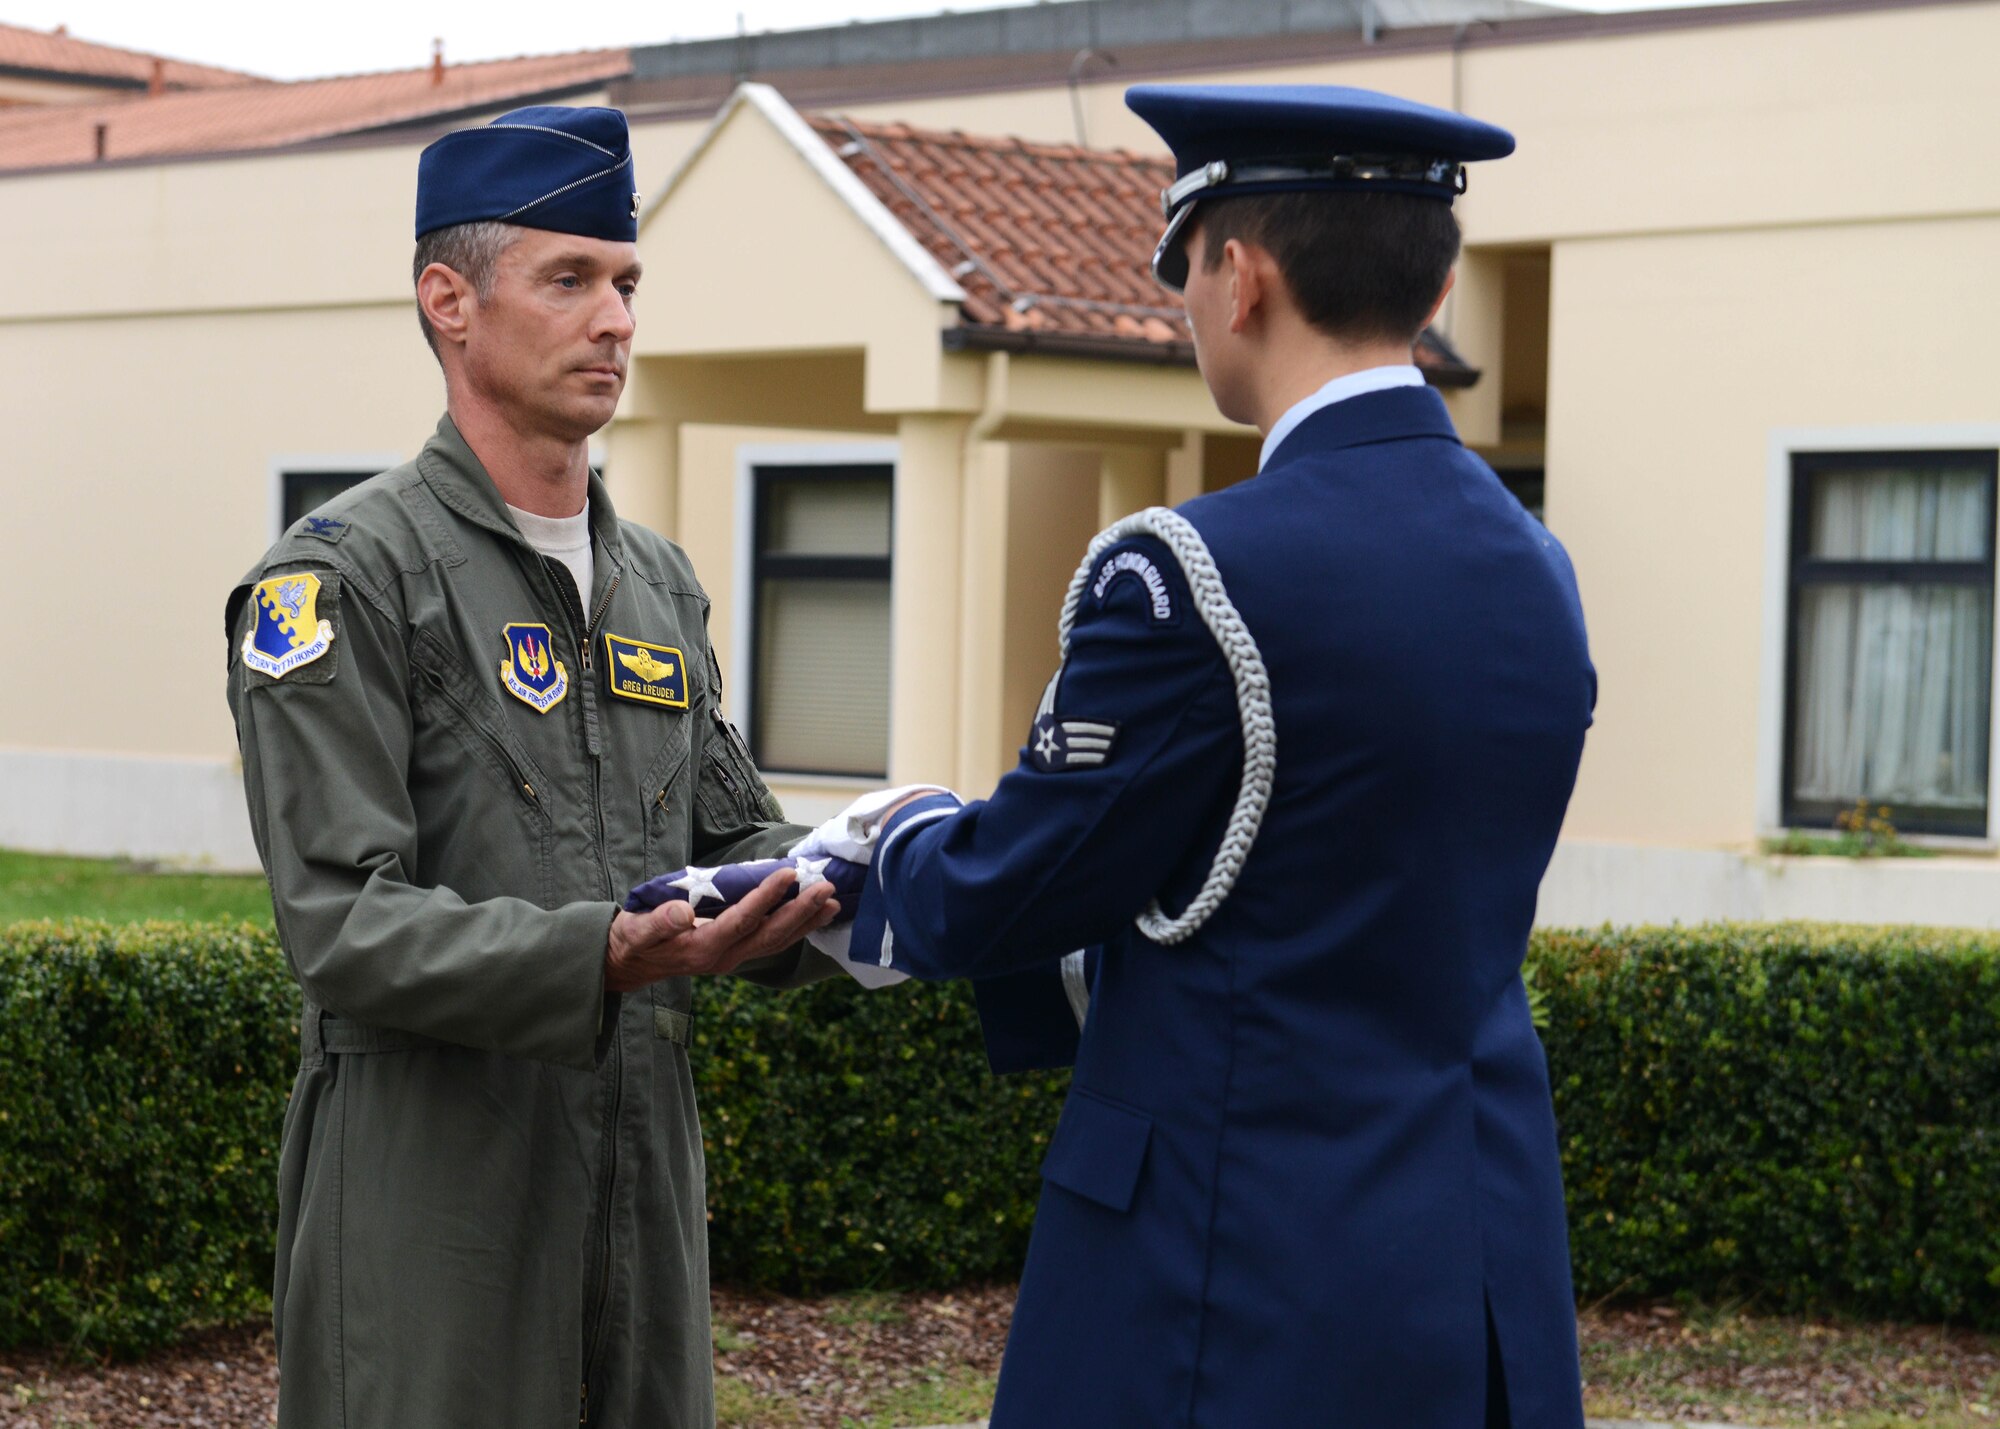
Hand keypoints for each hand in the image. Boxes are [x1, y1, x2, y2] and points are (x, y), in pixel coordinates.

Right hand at [604, 867, 839, 993]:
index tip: (788, 874)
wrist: (627, 965)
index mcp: (701, 949)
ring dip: (806, 922)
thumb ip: (657, 923)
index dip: (766, 898)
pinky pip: (771, 943)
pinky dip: (795, 929)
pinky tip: (812, 916)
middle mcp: (723, 957)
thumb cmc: (632, 941)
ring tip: (833, 903)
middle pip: (770, 935)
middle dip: (800, 911)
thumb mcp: (636, 931)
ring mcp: (732, 958)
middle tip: (827, 888)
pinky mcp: (735, 954)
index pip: (741, 920)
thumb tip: (683, 912)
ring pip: (776, 942)